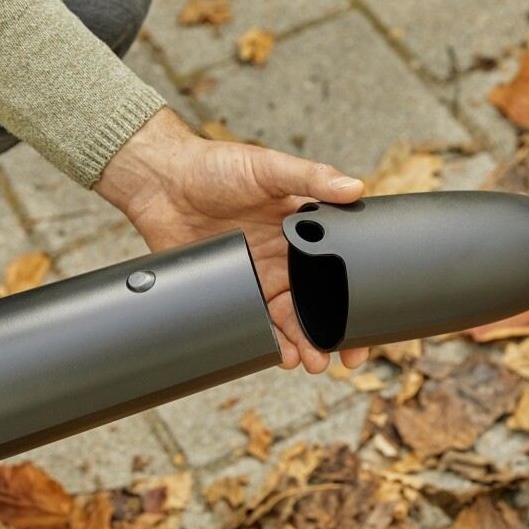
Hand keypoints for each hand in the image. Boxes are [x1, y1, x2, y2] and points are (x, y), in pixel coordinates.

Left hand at [93, 107, 368, 372]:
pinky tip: (280, 355)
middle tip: (344, 357)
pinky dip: (270, 342)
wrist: (162, 183)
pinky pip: (256, 323)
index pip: (337, 267)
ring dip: (305, 343)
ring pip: (290, 319)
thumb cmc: (216, 166)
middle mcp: (285, 256)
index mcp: (303, 228)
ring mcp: (259, 276)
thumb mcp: (269, 167)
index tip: (366, 320)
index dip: (353, 296)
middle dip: (332, 332)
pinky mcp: (232, 289)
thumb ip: (312, 177)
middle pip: (317, 302)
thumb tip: (355, 186)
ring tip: (313, 362)